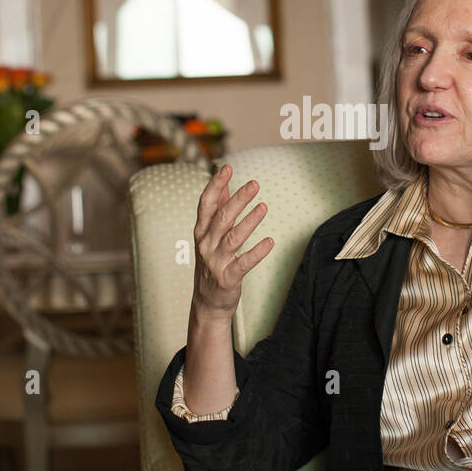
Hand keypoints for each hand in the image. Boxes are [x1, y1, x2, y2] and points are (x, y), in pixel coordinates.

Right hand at [191, 164, 273, 319]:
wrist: (207, 303)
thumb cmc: (211, 263)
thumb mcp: (209, 236)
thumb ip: (217, 210)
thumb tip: (225, 184)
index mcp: (201, 232)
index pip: (205, 204)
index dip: (215, 186)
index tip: (226, 168)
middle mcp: (206, 245)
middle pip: (221, 218)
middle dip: (237, 199)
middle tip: (254, 184)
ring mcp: (215, 262)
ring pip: (233, 239)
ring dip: (249, 222)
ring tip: (264, 207)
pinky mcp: (227, 279)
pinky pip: (243, 264)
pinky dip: (256, 253)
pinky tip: (270, 242)